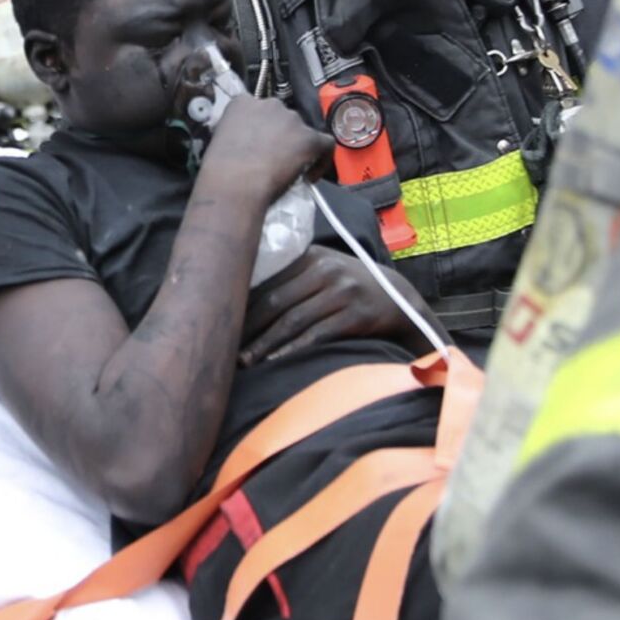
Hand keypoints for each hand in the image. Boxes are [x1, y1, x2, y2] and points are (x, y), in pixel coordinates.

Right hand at [202, 96, 332, 204]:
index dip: (263, 129)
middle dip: (282, 138)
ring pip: (303, 132)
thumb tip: (245, 146)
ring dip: (298, 148)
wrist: (234, 183)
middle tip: (275, 160)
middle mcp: (270, 104)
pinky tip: (310, 174)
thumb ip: (236, 134)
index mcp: (243, 103)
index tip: (261, 146)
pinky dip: (321, 159)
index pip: (258, 110)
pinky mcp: (309, 137)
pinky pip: (325, 144)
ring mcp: (291, 119)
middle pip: (283, 119)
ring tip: (290, 171)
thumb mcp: (219, 140)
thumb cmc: (220, 170)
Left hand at [239, 245, 434, 364]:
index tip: (221, 325)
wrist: (398, 299)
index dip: (241, 306)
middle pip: (276, 302)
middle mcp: (326, 270)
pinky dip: (293, 351)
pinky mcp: (357, 315)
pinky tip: (276, 363)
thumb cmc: (348, 288)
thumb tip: (238, 296)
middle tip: (225, 349)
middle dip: (248, 329)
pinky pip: (317, 336)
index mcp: (310, 256)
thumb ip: (290, 276)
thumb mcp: (324, 270)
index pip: (267, 281)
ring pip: (294, 322)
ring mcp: (343, 292)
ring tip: (245, 362)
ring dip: (265, 345)